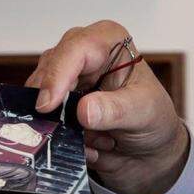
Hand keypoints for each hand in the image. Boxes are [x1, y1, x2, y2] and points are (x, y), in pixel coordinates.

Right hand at [26, 21, 188, 193]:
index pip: (76, 49)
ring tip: (98, 140)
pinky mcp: (56, 104)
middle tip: (72, 130)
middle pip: (49, 69)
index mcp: (108, 42)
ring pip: (40, 96)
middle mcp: (82, 54)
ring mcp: (65, 79)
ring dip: (64, 124)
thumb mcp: (144, 112)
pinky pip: (43, 118)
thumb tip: (84, 110)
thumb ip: (116, 110)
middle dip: (58, 103)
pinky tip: (90, 147)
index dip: (58, 75)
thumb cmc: (153, 119)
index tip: (49, 104)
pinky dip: (62, 137)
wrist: (150, 152)